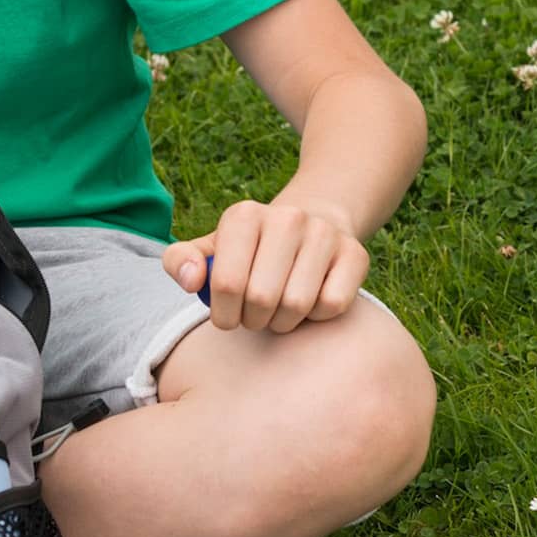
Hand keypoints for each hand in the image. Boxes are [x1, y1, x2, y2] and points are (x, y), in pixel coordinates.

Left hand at [164, 199, 368, 333]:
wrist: (312, 225)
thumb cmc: (250, 252)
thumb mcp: (211, 251)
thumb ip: (181, 262)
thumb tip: (192, 281)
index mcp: (244, 215)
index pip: (226, 283)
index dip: (224, 313)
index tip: (228, 315)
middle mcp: (287, 217)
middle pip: (262, 298)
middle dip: (254, 320)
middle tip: (255, 315)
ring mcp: (325, 233)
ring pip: (298, 305)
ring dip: (284, 322)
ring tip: (279, 311)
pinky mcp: (355, 254)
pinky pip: (331, 305)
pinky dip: (317, 317)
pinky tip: (310, 303)